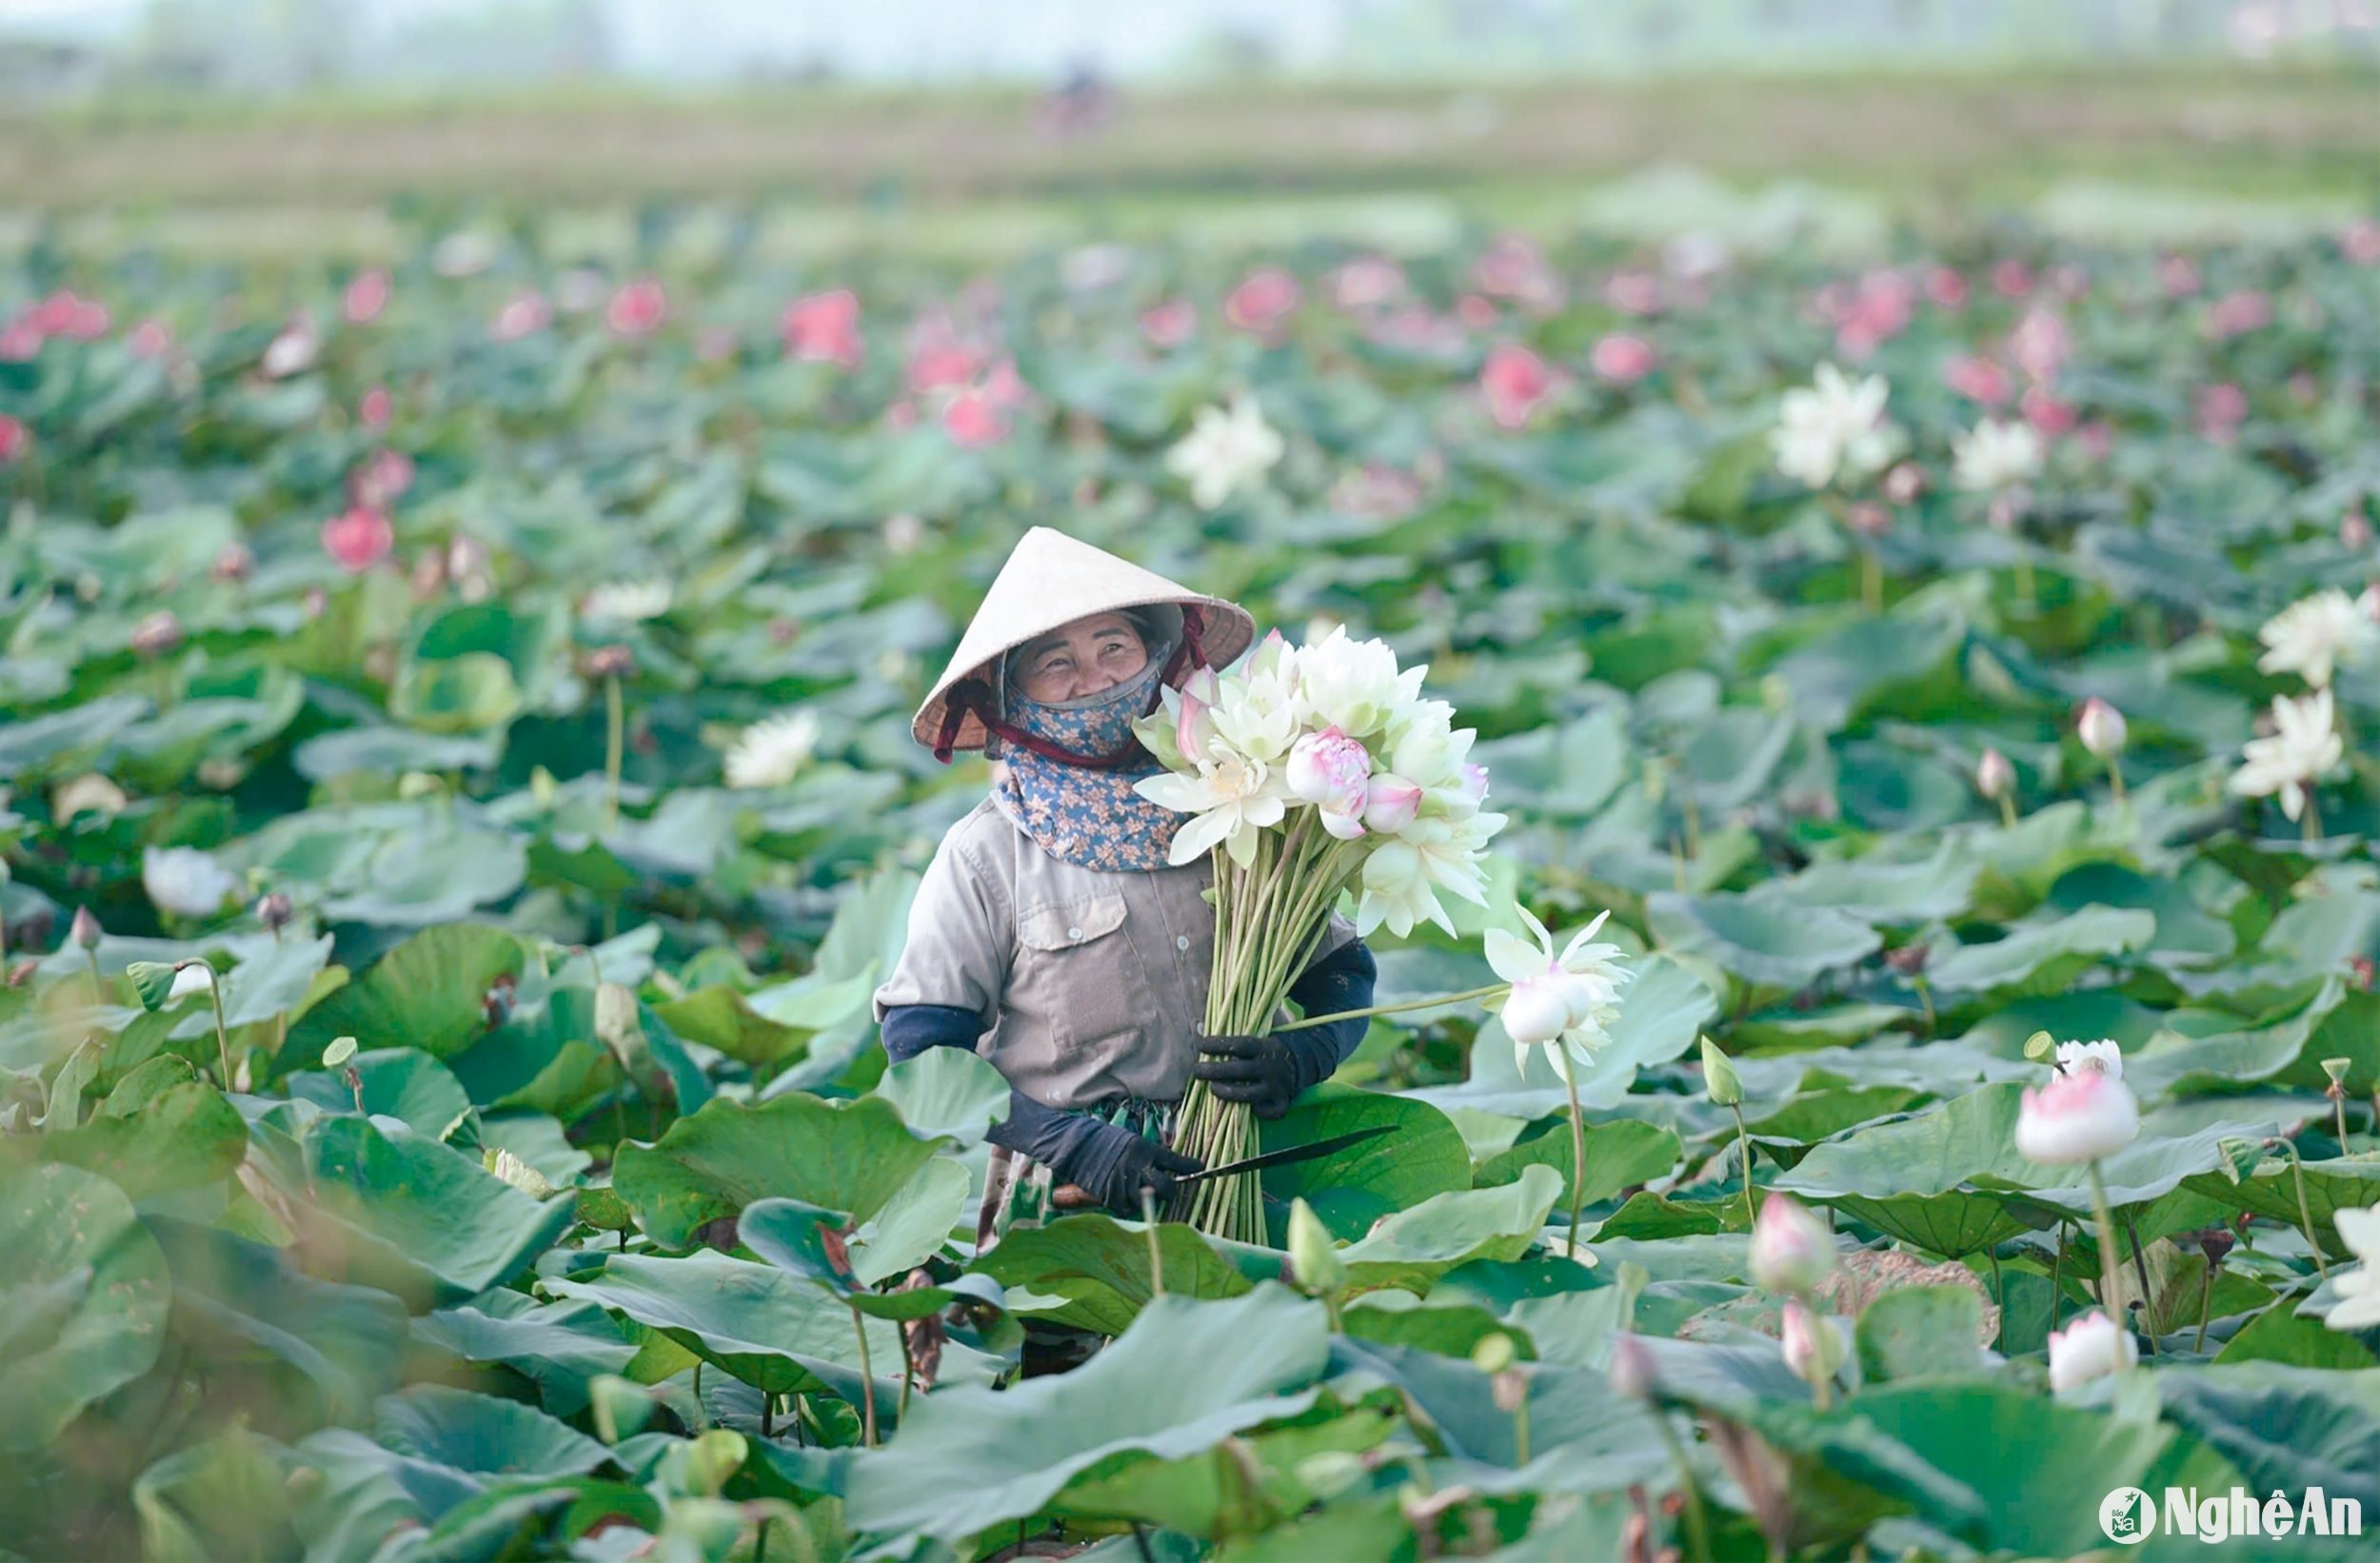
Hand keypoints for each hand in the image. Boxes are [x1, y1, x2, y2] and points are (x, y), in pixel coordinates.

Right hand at [1052, 1120, 1202, 1214]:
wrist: (1078, 1146)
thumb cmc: (1104, 1141)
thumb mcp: (1131, 1142)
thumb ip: (1147, 1155)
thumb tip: (1163, 1165)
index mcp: (1145, 1151)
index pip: (1174, 1161)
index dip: (1189, 1167)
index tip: (1200, 1169)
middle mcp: (1139, 1168)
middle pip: (1166, 1187)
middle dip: (1170, 1192)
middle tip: (1167, 1191)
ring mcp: (1125, 1184)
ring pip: (1147, 1201)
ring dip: (1146, 1200)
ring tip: (1138, 1192)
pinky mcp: (1111, 1196)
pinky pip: (1127, 1208)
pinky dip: (1127, 1206)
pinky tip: (1123, 1197)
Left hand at [1192, 1032, 1304, 1119]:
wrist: (1297, 1064)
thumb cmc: (1265, 1052)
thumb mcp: (1256, 1040)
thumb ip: (1234, 1041)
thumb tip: (1201, 1029)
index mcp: (1264, 1047)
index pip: (1239, 1045)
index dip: (1219, 1045)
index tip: (1201, 1045)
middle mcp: (1270, 1068)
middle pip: (1239, 1071)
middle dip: (1214, 1071)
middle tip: (1196, 1071)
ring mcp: (1276, 1087)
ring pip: (1249, 1095)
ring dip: (1227, 1093)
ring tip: (1212, 1088)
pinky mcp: (1282, 1103)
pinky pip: (1268, 1112)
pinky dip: (1256, 1112)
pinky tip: (1244, 1108)